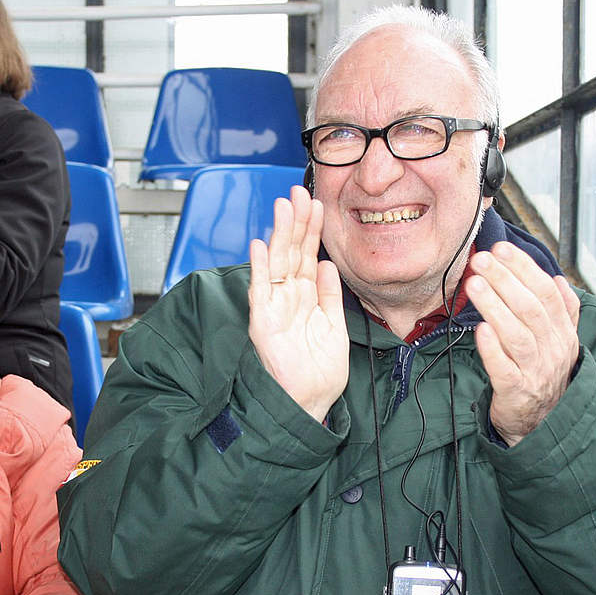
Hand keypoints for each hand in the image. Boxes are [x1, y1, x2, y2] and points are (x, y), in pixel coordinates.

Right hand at [247, 185, 348, 422]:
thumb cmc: (319, 371)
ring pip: (277, 263)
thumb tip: (329, 264)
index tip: (316, 203)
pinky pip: (261, 290)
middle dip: (295, 222)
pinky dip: (260, 268)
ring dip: (279, 234)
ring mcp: (274, 308)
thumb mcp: (335, 326)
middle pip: (291, 252)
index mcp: (306, 297)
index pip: (308, 255)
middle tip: (298, 192)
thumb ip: (331, 295)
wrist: (309, 402)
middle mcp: (288, 298)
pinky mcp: (263, 322)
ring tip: (282, 206)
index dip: (312, 230)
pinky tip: (261, 246)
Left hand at [465, 241, 580, 445]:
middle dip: (504, 279)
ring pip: (517, 334)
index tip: (501, 249)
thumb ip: (563, 311)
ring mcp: (536, 371)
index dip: (524, 268)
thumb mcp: (561, 343)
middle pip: (530, 308)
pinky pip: (504, 368)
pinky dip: (492, 348)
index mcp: (563, 333)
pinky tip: (480, 329)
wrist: (543, 425)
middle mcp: (553, 350)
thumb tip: (557, 279)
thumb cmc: (544, 376)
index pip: (546, 292)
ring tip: (475, 284)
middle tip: (482, 259)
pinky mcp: (516, 392)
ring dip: (494, 306)